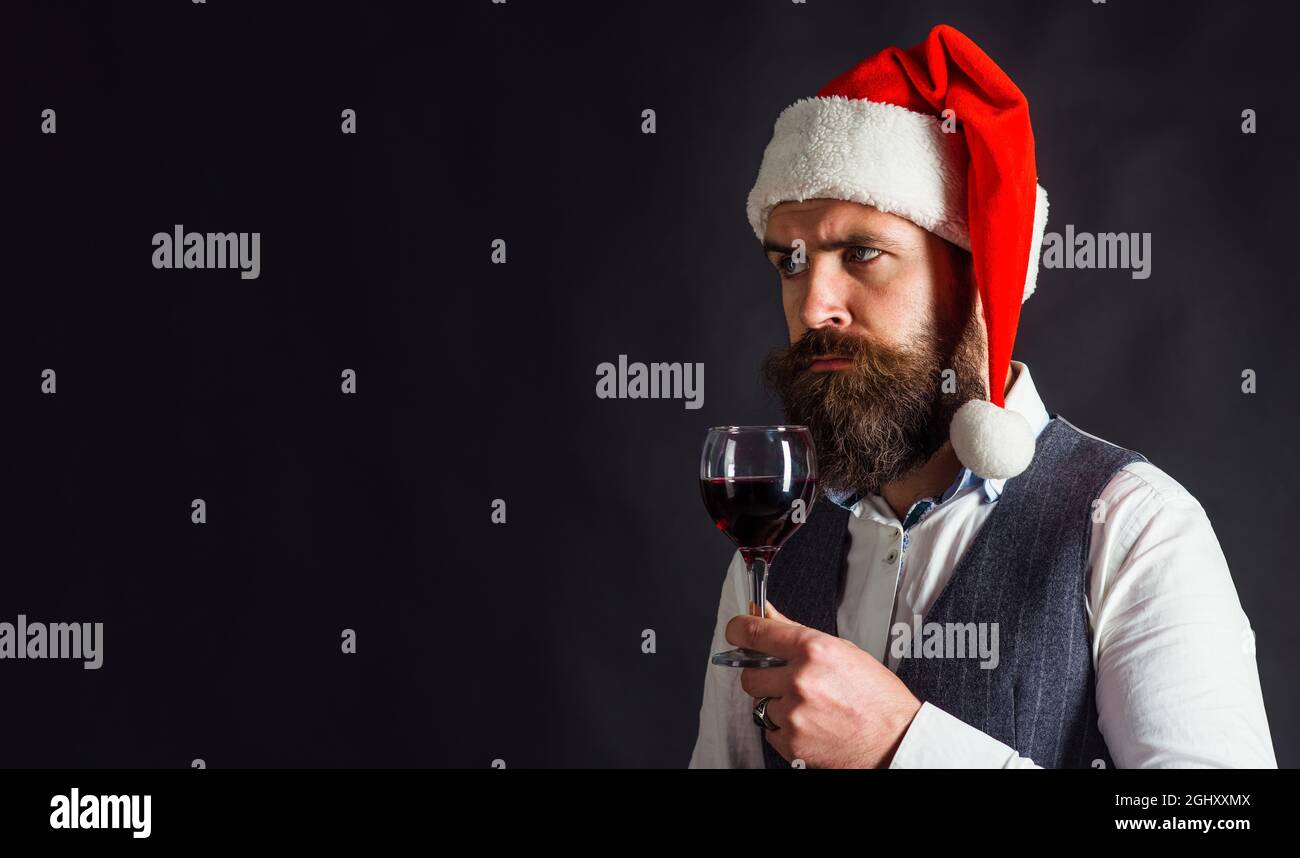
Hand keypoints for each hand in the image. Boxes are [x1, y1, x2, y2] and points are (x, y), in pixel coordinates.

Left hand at [727, 601, 922, 767]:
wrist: (895, 742)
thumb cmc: (877, 698)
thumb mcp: (843, 652)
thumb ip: (797, 634)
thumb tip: (766, 614)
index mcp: (814, 651)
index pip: (755, 633)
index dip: (738, 630)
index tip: (736, 632)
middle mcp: (800, 680)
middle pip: (749, 674)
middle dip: (763, 676)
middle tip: (787, 681)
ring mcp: (793, 713)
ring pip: (761, 704)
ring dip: (778, 704)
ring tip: (811, 707)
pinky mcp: (791, 742)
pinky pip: (769, 729)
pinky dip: (785, 728)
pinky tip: (812, 724)